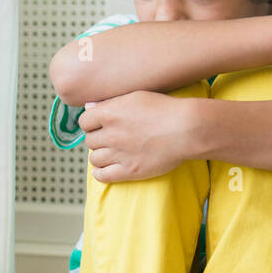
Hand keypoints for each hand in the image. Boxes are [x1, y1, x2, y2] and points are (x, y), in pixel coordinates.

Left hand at [78, 90, 198, 182]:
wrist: (187, 128)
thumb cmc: (165, 109)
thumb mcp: (136, 97)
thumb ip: (110, 103)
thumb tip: (89, 107)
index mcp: (109, 113)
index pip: (84, 122)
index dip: (91, 123)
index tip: (99, 125)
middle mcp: (111, 134)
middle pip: (90, 141)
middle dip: (98, 139)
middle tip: (109, 138)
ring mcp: (119, 154)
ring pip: (94, 159)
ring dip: (100, 155)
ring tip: (111, 153)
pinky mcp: (129, 171)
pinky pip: (102, 176)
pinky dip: (99, 173)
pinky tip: (104, 169)